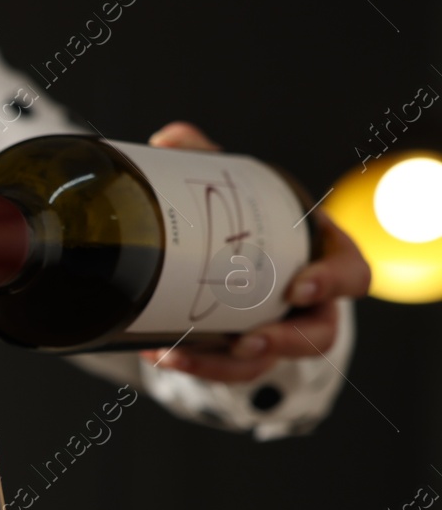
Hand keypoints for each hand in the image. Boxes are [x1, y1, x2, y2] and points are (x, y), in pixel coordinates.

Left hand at [137, 121, 370, 383]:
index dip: (333, 283)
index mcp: (325, 259)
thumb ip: (210, 161)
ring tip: (181, 356)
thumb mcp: (243, 190)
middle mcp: (309, 306)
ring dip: (223, 366)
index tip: (299, 286)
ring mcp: (275, 335)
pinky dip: (191, 364)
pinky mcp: (239, 355)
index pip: (352, 275)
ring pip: (264, 366)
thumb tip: (168, 139)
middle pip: (316, 335)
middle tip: (246, 342)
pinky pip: (223, 370)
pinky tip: (156, 352)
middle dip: (283, 342)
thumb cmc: (257, 222)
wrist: (238, 256)